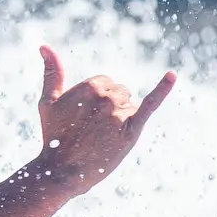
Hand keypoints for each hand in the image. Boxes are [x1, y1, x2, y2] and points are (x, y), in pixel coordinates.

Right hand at [33, 46, 174, 195]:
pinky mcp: (132, 130)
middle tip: (92, 130)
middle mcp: (106, 97)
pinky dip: (163, 88)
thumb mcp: (48, 101)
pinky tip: (172, 76)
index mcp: (89, 86)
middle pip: (120, 92)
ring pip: (129, 105)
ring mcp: (120, 113)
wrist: (62, 170)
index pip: (105, 83)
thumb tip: (44, 46)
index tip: (84, 117)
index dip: (95, 100)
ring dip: (120, 118)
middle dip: (108, 108)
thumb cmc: (53, 135)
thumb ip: (51, 72)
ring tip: (102, 136)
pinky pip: (151, 104)